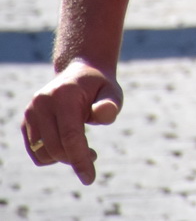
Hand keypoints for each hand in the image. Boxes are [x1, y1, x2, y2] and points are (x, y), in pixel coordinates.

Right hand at [22, 60, 122, 184]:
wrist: (80, 72)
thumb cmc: (99, 87)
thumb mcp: (112, 92)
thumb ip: (110, 105)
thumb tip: (106, 114)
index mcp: (63, 95)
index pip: (70, 135)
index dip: (80, 159)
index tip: (89, 178)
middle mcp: (41, 104)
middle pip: (56, 148)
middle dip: (76, 158)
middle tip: (94, 154)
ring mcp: (30, 113)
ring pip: (43, 153)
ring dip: (64, 158)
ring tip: (83, 148)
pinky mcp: (26, 123)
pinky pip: (36, 152)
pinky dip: (51, 156)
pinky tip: (67, 147)